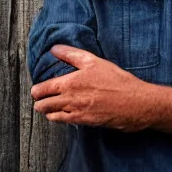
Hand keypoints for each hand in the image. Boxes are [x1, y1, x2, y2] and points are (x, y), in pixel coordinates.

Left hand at [30, 45, 154, 130]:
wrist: (136, 103)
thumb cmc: (117, 80)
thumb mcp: (93, 61)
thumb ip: (71, 54)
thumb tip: (54, 49)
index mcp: (70, 82)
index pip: (43, 89)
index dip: (36, 90)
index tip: (35, 90)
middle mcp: (70, 99)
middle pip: (44, 105)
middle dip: (39, 103)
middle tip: (39, 100)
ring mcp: (77, 113)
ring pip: (52, 115)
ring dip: (48, 112)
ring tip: (48, 108)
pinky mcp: (85, 122)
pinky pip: (65, 122)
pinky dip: (60, 119)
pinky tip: (63, 115)